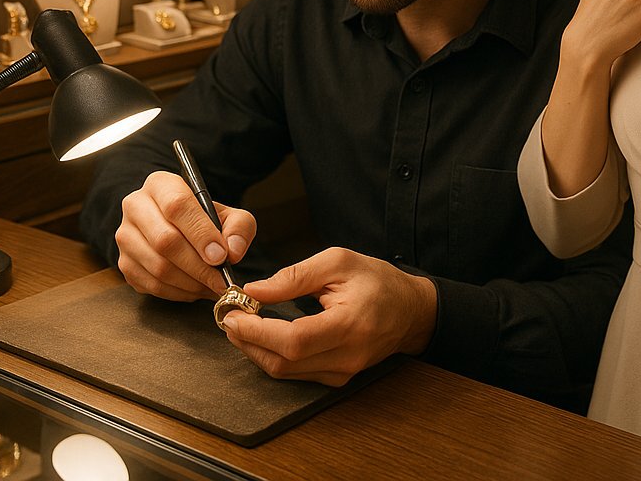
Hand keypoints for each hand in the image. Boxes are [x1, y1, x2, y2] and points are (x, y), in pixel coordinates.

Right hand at [114, 171, 256, 301]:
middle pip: (165, 241)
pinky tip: (196, 289)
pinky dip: (179, 293)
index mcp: (160, 184)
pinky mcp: (124, 263)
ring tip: (212, 286)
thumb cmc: (204, 219)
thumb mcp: (229, 214)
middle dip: (198, 266)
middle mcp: (136, 206)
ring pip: (158, 267)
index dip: (201, 234)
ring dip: (191, 283)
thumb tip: (232, 252)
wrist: (177, 228)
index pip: (177, 206)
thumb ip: (239, 227)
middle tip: (221, 280)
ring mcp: (126, 236)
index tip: (221, 256)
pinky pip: (152, 285)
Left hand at [220, 247, 437, 385]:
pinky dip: (274, 357)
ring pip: (286, 373)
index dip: (257, 331)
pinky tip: (264, 337)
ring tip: (241, 325)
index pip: (293, 340)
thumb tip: (254, 290)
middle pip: (284, 363)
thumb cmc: (377, 281)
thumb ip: (295, 276)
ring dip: (257, 351)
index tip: (233, 315)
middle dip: (249, 341)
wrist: (410, 309)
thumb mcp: (338, 262)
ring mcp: (343, 373)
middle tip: (229, 318)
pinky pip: (297, 374)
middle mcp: (346, 357)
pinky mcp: (338, 378)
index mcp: (349, 324)